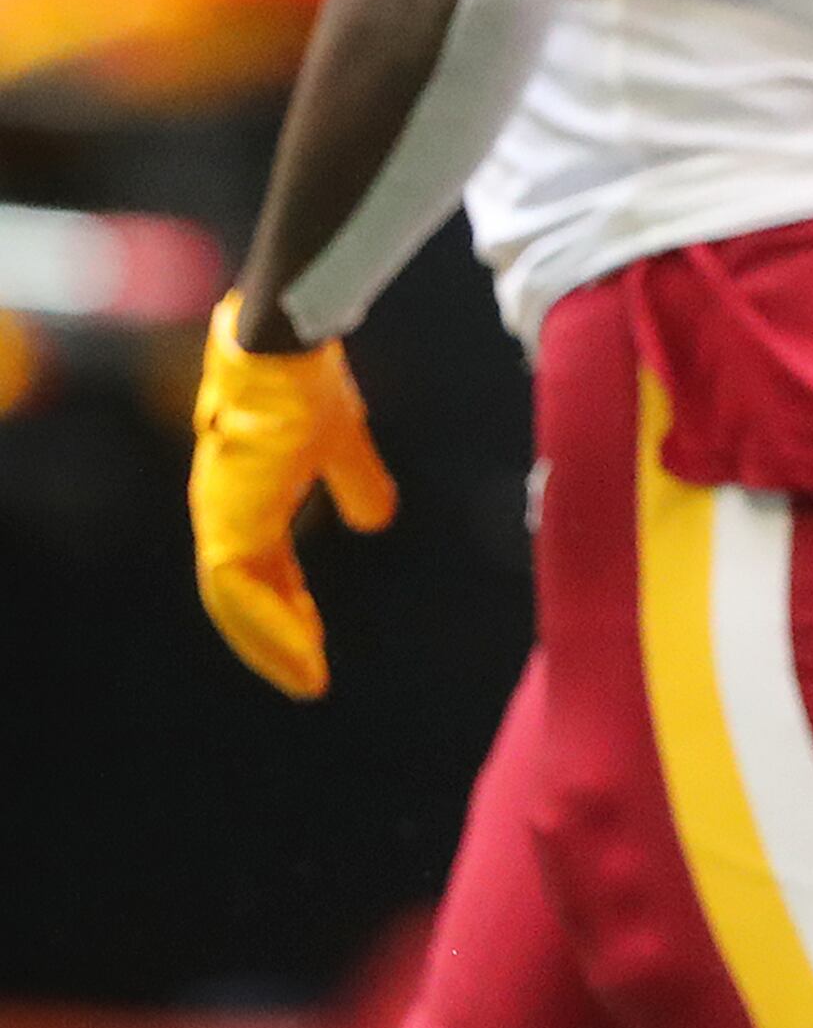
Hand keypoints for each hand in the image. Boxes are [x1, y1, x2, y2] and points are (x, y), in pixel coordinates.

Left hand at [188, 292, 397, 700]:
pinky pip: (240, 589)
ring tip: (306, 676)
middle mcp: (224, 514)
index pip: (259, 571)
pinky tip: (302, 645)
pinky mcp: (228, 517)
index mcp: (247, 498)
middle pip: (239, 598)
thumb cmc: (309, 384)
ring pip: (234, 603)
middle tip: (310, 678)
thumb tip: (375, 521)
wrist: (286, 349)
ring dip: (270, 642)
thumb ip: (354, 483)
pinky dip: (269, 622)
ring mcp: (221, 517)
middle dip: (275, 640)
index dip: (286, 610)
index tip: (316, 644)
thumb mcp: (343, 443)